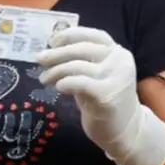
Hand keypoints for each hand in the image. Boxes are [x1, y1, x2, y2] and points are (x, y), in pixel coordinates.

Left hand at [37, 27, 164, 164]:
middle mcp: (119, 61)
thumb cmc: (105, 99)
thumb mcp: (95, 75)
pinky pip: (81, 83)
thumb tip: (51, 50)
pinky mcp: (108, 95)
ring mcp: (116, 77)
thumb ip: (81, 61)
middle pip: (82, 49)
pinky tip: (58, 87)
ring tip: (43, 79)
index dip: (71, 35)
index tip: (52, 41)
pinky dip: (66, 82)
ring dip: (55, 71)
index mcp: (117, 52)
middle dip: (57, 53)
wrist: (125, 130)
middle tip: (39, 59)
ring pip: (78, 66)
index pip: (93, 35)